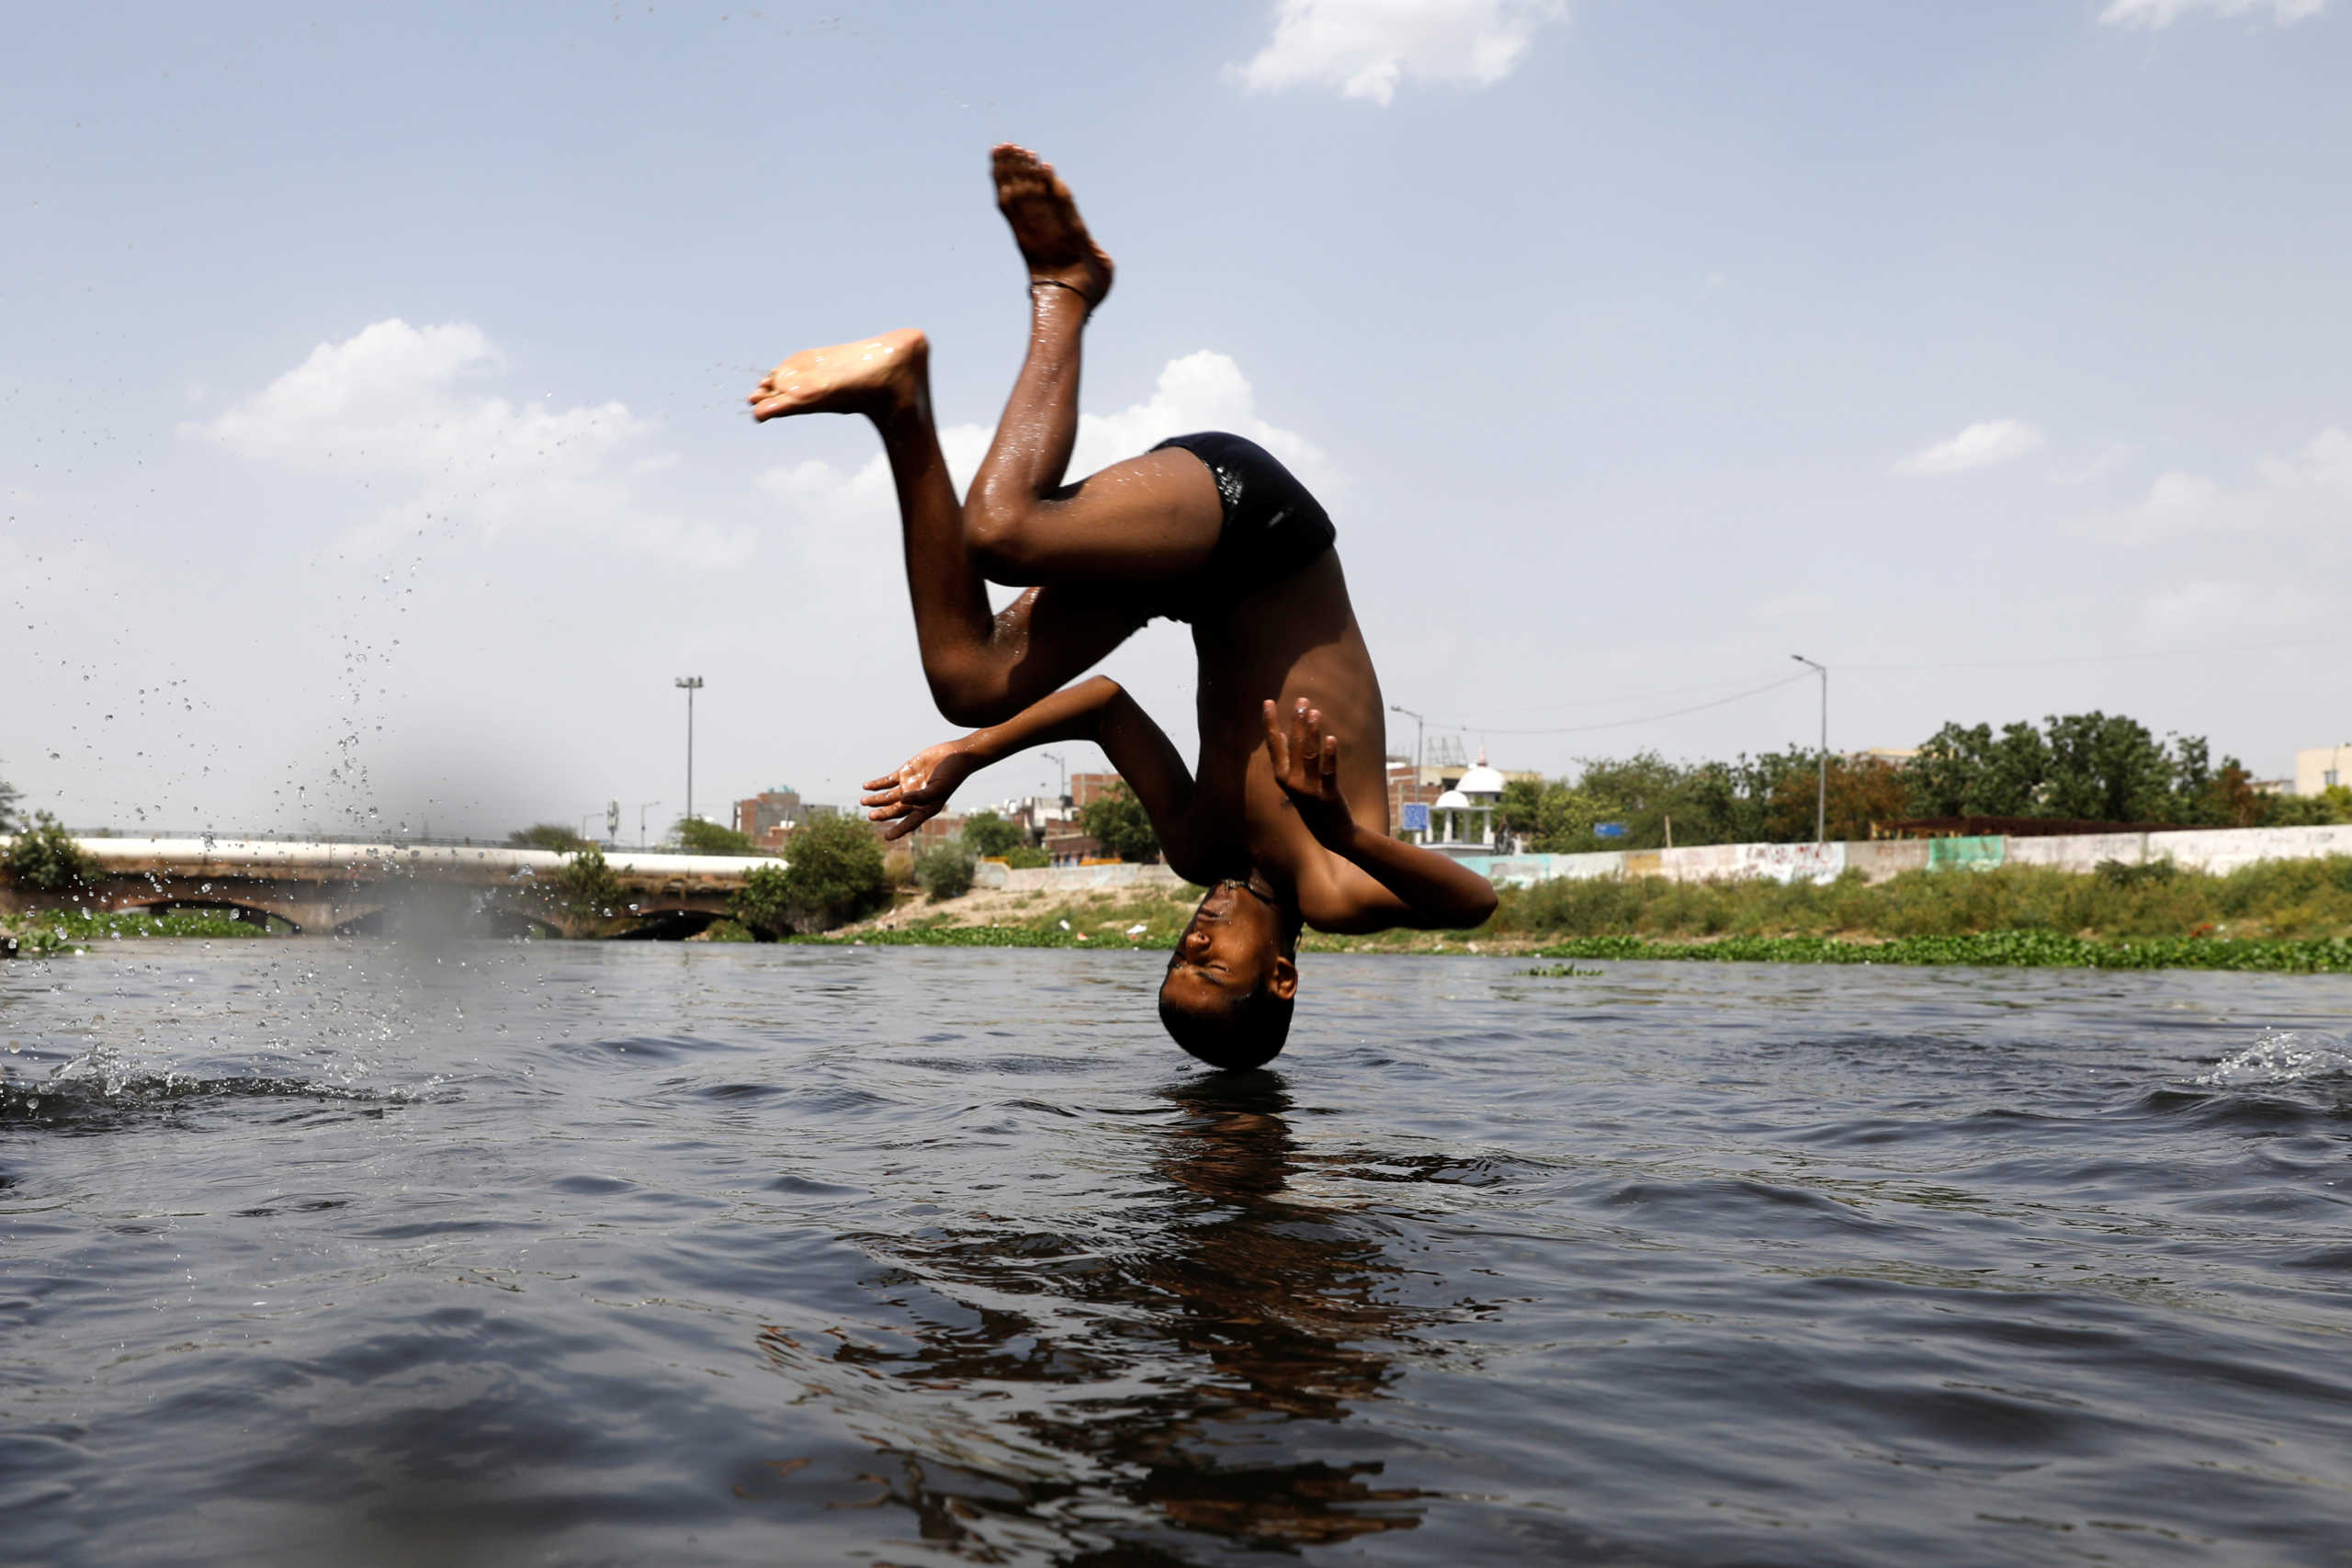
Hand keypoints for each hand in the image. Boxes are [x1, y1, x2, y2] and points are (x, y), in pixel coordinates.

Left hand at [861, 742, 978, 840]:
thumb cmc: (951, 775)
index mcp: (926, 807)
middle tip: (871, 816)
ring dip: (876, 800)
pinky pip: (887, 781)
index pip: (909, 822)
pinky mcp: (905, 773)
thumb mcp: (938, 788)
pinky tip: (867, 787)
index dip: (898, 830)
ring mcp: (909, 786)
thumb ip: (920, 795)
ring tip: (863, 801)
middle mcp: (915, 799)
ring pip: (888, 796)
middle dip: (882, 814)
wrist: (956, 755)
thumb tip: (902, 799)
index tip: (887, 837)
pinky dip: (877, 784)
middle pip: (894, 810)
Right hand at [1262, 698, 1351, 835]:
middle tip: (1302, 700)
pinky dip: (1329, 755)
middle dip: (1296, 722)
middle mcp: (1292, 783)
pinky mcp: (1328, 796)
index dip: (1269, 723)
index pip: (1273, 745)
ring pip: (1308, 756)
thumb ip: (1286, 760)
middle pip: (1292, 746)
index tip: (1268, 702)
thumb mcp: (1294, 782)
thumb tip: (1280, 734)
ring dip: (1311, 733)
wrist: (1332, 833)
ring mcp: (1309, 790)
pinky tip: (1331, 738)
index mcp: (1282, 777)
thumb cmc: (1312, 804)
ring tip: (1315, 712)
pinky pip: (1328, 772)